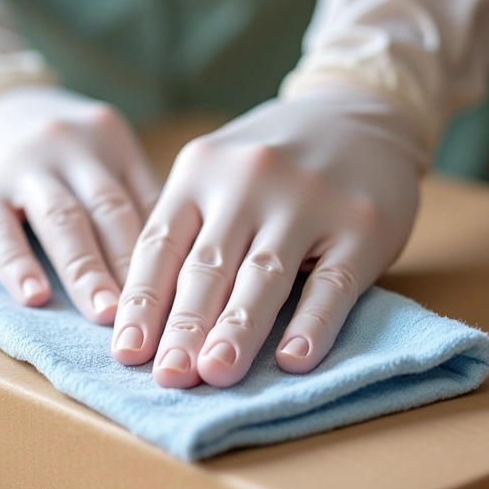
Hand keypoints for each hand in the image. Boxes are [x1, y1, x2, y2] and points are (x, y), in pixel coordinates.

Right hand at [0, 85, 159, 323]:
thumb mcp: (100, 153)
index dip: (168, 251)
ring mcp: (24, 165)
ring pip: (62, 221)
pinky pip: (1, 231)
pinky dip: (18, 266)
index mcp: (112, 142)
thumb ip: (132, 196)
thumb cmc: (58, 150)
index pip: (147, 201)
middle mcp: (73, 148)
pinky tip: (34, 297)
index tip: (182, 296)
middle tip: (151, 314)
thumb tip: (176, 263)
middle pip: (110, 211)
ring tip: (105, 314)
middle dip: (131, 265)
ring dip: (86, 271)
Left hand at [111, 82, 423, 386]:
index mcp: (200, 171)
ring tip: (215, 374)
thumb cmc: (273, 158)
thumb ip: (189, 227)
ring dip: (237, 330)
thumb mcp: (218, 172)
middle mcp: (249, 181)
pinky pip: (333, 282)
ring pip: (264, 276)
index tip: (127, 353)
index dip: (142, 303)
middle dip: (184, 327)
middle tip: (168, 377)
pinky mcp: (362, 225)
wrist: (358, 112)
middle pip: (208, 267)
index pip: (160, 246)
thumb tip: (149, 312)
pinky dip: (313, 324)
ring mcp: (309, 201)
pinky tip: (294, 359)